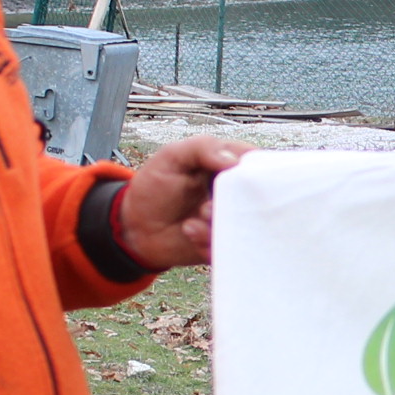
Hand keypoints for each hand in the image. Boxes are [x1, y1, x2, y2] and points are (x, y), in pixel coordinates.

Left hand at [112, 134, 246, 270]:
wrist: (135, 227)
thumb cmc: (154, 187)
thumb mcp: (172, 156)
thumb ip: (201, 148)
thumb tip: (233, 161)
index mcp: (227, 166)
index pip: (256, 162)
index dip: (255, 169)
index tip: (240, 177)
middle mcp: (235, 193)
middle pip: (259, 196)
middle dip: (238, 202)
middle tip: (208, 205)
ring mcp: (230, 219)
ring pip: (246, 224)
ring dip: (220, 223)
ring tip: (194, 220)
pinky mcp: (224, 243)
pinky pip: (231, 246)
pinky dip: (210, 240)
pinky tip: (189, 231)